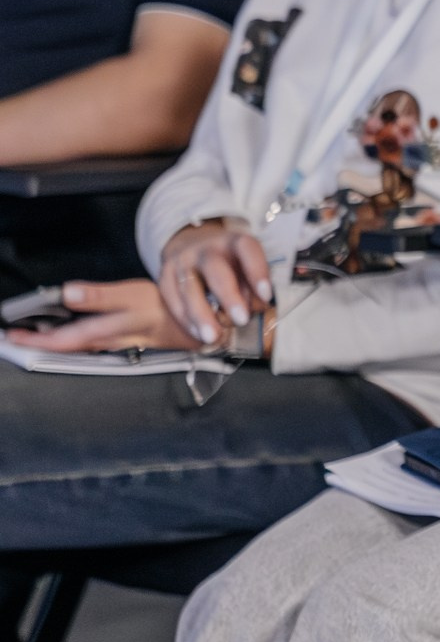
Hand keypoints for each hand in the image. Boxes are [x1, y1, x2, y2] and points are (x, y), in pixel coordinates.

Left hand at [15, 278, 201, 353]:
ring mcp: (127, 342)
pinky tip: (79, 338)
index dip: (38, 340)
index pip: (65, 338)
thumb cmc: (180, 307)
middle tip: (17, 340)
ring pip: (86, 347)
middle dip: (42, 345)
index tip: (13, 336)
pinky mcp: (138, 339)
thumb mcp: (136, 295)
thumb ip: (99, 296)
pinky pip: (102, 344)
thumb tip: (66, 294)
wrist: (216, 325)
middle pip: (71, 346)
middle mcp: (116, 340)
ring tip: (39, 339)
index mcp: (112, 329)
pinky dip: (83, 342)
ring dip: (60, 344)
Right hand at [157, 221, 274, 346]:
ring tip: (213, 337)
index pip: (246, 249)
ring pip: (190, 288)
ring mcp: (182, 262)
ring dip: (202, 315)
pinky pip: (173, 299)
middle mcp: (206, 249)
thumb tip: (256, 308)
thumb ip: (252, 285)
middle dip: (229, 296)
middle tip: (241, 320)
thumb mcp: (246, 265)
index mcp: (233, 242)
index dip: (257, 271)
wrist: (191, 246)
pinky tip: (198, 334)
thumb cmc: (230, 264)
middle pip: (216, 269)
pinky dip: (186, 320)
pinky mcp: (165, 277)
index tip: (266, 295)